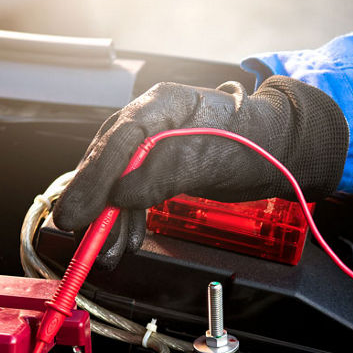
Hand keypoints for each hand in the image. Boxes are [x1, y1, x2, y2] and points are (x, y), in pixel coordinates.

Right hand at [53, 76, 348, 267]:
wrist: (276, 150)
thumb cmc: (252, 143)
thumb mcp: (212, 158)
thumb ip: (166, 173)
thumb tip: (122, 195)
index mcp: (164, 102)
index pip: (119, 137)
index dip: (95, 174)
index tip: (80, 208)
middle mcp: (151, 118)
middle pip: (109, 157)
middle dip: (93, 198)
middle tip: (75, 228)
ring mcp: (152, 142)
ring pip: (117, 179)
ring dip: (109, 217)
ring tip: (106, 250)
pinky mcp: (157, 165)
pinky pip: (132, 191)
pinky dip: (127, 217)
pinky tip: (125, 239)